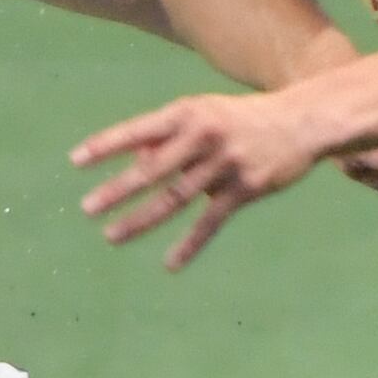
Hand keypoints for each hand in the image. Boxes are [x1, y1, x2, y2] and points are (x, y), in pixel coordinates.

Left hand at [72, 91, 327, 269]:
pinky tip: (169, 264)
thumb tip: (132, 163)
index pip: (138, 130)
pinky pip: (211, 222)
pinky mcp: (246, 189)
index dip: (106, 145)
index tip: (75, 161)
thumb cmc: (241, 118)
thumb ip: (167, 136)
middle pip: (153, 169)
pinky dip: (190, 244)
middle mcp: (204, 136)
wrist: (302, 121)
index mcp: (189, 113)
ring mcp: (225, 164)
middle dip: (118, 190)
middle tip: (87, 208)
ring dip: (142, 219)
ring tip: (111, 236)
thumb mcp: (204, 114)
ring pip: (176, 198)